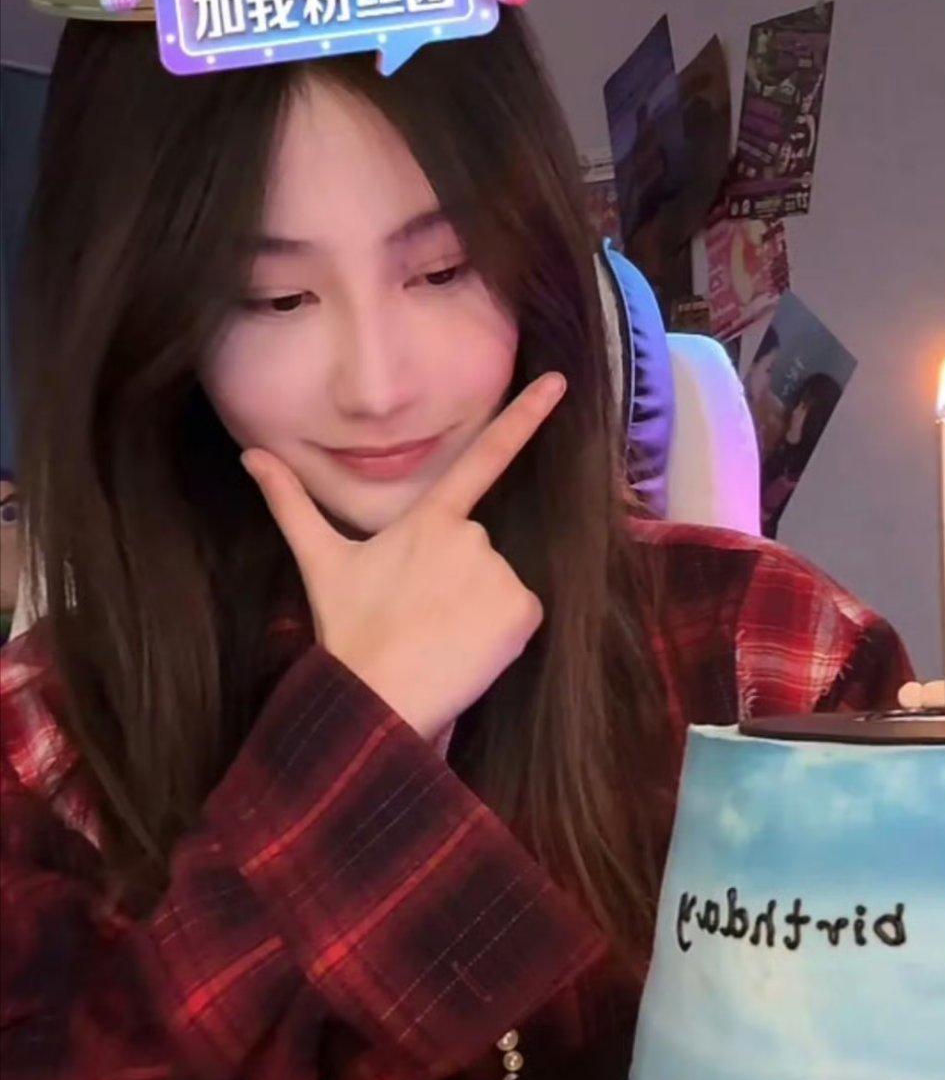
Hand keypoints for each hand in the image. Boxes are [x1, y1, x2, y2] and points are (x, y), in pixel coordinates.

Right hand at [241, 374, 565, 742]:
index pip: (483, 459)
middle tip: (420, 618)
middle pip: (477, 550)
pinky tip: (467, 651)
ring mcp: (499, 572)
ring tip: (439, 638)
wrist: (378, 697)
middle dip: (456, 580)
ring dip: (477, 609)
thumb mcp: (319, 561)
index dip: (523, 417)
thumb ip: (291, 502)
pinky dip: (502, 635)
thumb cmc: (348, 630)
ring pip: (499, 585)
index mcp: (428, 520)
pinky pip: (522, 616)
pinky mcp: (522, 610)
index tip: (559, 382)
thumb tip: (249, 456)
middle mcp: (471, 536)